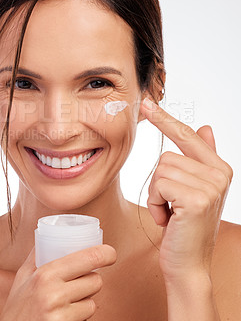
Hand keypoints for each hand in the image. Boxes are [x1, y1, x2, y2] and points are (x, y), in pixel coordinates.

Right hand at [0, 244, 116, 320]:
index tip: (111, 254)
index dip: (106, 254)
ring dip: (86, 301)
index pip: (88, 258)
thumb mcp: (22, 278)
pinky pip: (86, 319)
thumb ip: (35, 256)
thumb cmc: (16, 309)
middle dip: (91, 281)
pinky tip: (65, 316)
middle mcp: (54, 293)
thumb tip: (46, 235)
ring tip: (68, 302)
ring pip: (93, 302)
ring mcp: (60, 315)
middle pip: (95, 280)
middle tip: (79, 282)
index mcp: (45, 274)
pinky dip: (80, 317)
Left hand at [140, 98, 232, 280]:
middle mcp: (219, 174)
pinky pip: (159, 184)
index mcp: (219, 168)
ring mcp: (211, 186)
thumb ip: (201, 157)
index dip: (165, 119)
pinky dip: (156, 203)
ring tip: (171, 212)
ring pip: (160, 169)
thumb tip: (206, 126)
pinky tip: (169, 219)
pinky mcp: (196, 198)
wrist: (187, 263)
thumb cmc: (184, 226)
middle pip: (167, 156)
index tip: (146, 102)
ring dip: (157, 194)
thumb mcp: (194, 189)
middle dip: (160, 182)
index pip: (187, 135)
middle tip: (171, 205)